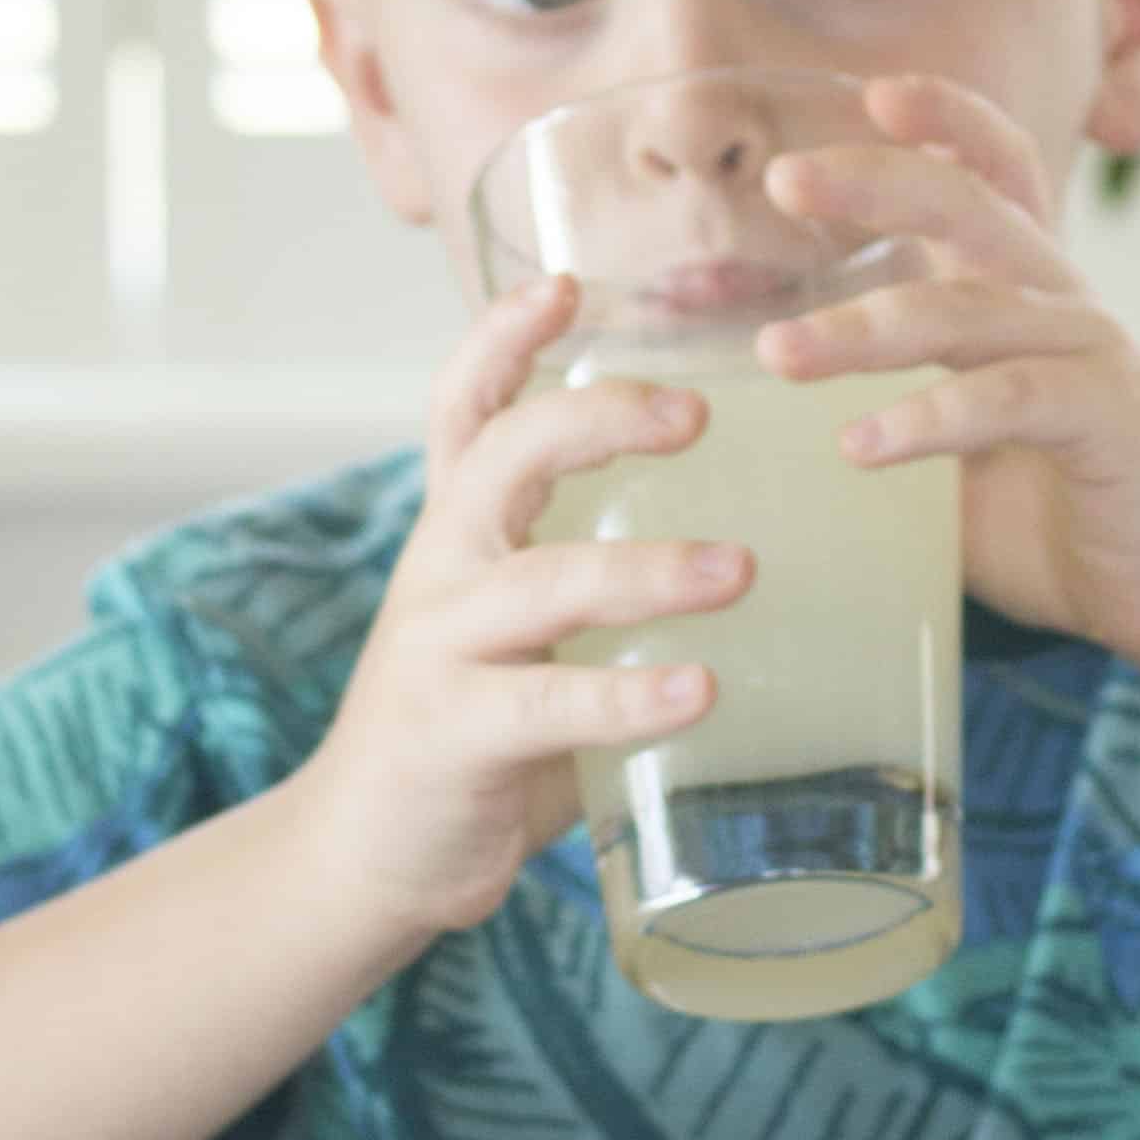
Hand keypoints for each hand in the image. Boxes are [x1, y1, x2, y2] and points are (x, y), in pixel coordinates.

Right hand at [297, 277, 746, 958]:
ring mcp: (439, 649)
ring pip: (542, 582)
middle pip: (503, 456)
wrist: (367, 855)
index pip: (465, 406)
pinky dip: (627, 694)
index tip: (567, 285)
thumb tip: (771, 543)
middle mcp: (441, 570)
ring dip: (647, 568)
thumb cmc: (478, 733)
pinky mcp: (452, 735)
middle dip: (598, 417)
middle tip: (696, 413)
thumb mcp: (526, 632)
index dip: (505, 337)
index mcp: (460, 532)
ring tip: (738, 571)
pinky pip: (549, 703)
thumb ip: (604, 582)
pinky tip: (698, 691)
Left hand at [757, 76, 1139, 680]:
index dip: (944, 121)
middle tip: (784, 180)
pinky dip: (929, 418)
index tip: (871, 95)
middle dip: (875, 179)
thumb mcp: (965, 453)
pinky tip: (859, 447)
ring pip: (966, 309)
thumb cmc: (1067, 520)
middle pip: (970, 205)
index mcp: (1028, 294)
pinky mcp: (1109, 419)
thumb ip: (894, 416)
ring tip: (777, 354)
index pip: (994, 175)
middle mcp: (1061, 303)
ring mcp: (1090, 354)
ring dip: (862, 328)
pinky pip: (1008, 399)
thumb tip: (768, 433)